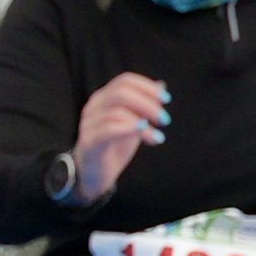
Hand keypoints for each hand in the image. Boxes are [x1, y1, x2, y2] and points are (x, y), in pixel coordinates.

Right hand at [69, 73, 171, 202]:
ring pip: (118, 113)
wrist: (95, 174)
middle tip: (164, 120)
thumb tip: (161, 86)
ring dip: (144, 124)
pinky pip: (109, 130)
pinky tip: (147, 136)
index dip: (147, 87)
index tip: (166, 100)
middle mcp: (93, 107)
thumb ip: (143, 105)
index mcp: (103, 98)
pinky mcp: (90, 142)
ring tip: (158, 138)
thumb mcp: (133, 122)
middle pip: (121, 93)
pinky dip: (130, 130)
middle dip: (148, 104)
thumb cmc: (114, 146)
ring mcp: (89, 124)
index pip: (124, 81)